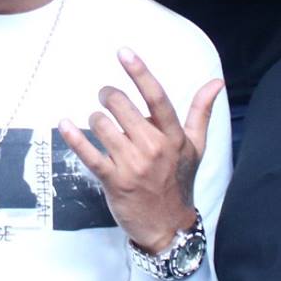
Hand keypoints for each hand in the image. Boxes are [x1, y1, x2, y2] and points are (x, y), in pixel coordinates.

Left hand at [59, 52, 218, 250]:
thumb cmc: (179, 182)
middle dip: (108, 96)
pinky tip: (64, 124)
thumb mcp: (195, 147)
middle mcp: (153, 148)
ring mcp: (132, 165)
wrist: (168, 227)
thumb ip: (201, 112)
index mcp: (173, 137)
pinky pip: (89, 153)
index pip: (157, 98)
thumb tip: (216, 82)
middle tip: (106, 97)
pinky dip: (74, 137)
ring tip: (100, 123)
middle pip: (122, 106)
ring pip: (103, 125)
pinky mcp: (114, 181)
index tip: (124, 52)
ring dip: (96, 119)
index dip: (140, 73)